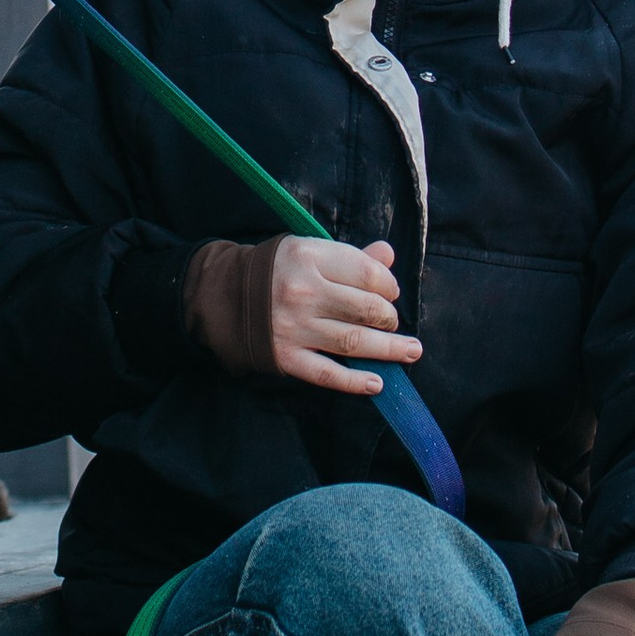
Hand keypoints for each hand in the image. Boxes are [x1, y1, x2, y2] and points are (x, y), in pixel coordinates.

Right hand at [269, 236, 423, 397]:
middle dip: (389, 318)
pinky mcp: (285, 357)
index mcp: (308, 257)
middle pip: (365, 309)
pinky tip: (377, 383)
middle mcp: (302, 292)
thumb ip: (350, 257)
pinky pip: (327, 374)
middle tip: (393, 322)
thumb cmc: (277, 271)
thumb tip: (389, 257)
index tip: (391, 293)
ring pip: (354, 342)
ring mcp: (294, 327)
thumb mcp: (308, 252)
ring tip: (411, 352)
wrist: (223, 295)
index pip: (366, 273)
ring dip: (388, 350)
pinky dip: (355, 381)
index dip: (389, 285)